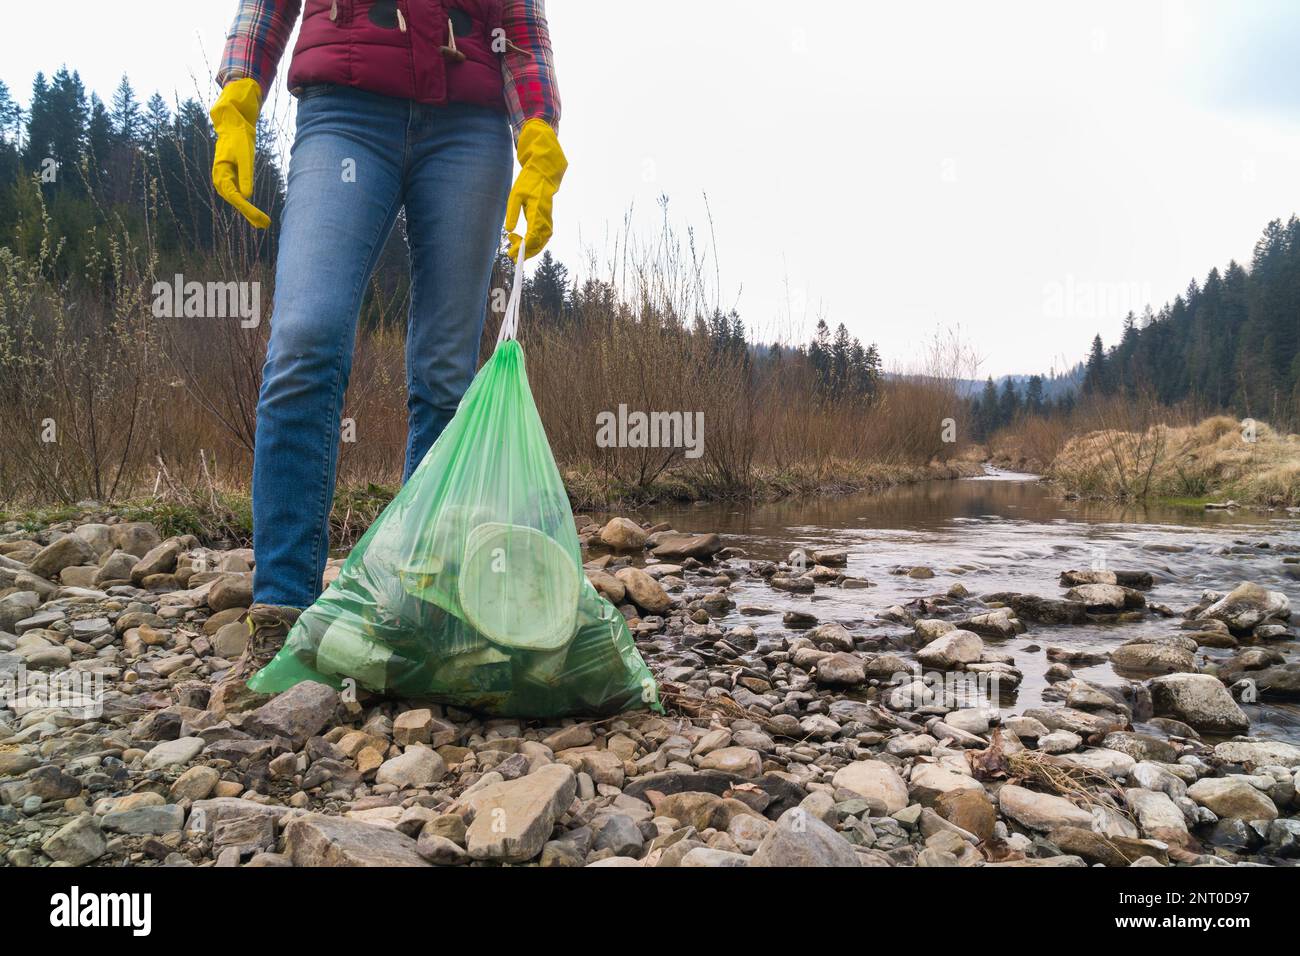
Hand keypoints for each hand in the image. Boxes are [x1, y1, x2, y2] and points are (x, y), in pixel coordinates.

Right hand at [210, 78, 270, 228]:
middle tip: (265, 225)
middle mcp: (221, 180)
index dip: (248, 209)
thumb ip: (246, 175)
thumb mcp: (245, 156)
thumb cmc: (239, 139)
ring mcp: (226, 181)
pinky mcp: (233, 180)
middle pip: (236, 202)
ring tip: (264, 224)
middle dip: (250, 214)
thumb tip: (247, 196)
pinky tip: (257, 216)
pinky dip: (248, 206)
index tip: (260, 218)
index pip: (235, 197)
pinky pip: (240, 196)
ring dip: (250, 213)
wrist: (234, 126)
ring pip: (238, 201)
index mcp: (221, 174)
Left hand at [505, 118, 567, 259]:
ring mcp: (548, 218)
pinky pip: (544, 235)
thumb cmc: (529, 181)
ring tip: (517, 250)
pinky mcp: (547, 218)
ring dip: (531, 249)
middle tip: (512, 256)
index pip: (533, 235)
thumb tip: (509, 230)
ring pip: (543, 240)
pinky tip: (525, 243)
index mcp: (537, 211)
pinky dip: (536, 243)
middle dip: (526, 252)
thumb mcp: (516, 195)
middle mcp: (545, 217)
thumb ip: (512, 213)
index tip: (512, 252)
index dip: (523, 247)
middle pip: (539, 242)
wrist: (544, 173)